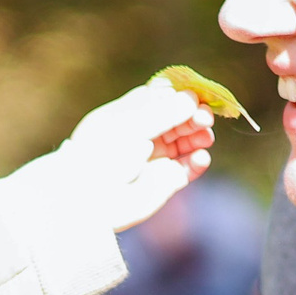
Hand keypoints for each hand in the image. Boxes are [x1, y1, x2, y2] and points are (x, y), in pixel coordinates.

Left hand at [53, 80, 214, 230]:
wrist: (90, 199)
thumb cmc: (103, 155)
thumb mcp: (131, 126)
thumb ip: (163, 112)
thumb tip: (193, 98)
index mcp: (128, 116)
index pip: (161, 98)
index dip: (181, 95)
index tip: (196, 95)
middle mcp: (143, 135)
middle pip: (179, 118)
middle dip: (195, 115)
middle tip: (204, 118)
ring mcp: (155, 158)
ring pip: (187, 141)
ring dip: (200, 136)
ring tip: (205, 137)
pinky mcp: (165, 181)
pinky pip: (188, 168)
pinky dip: (198, 161)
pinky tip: (200, 157)